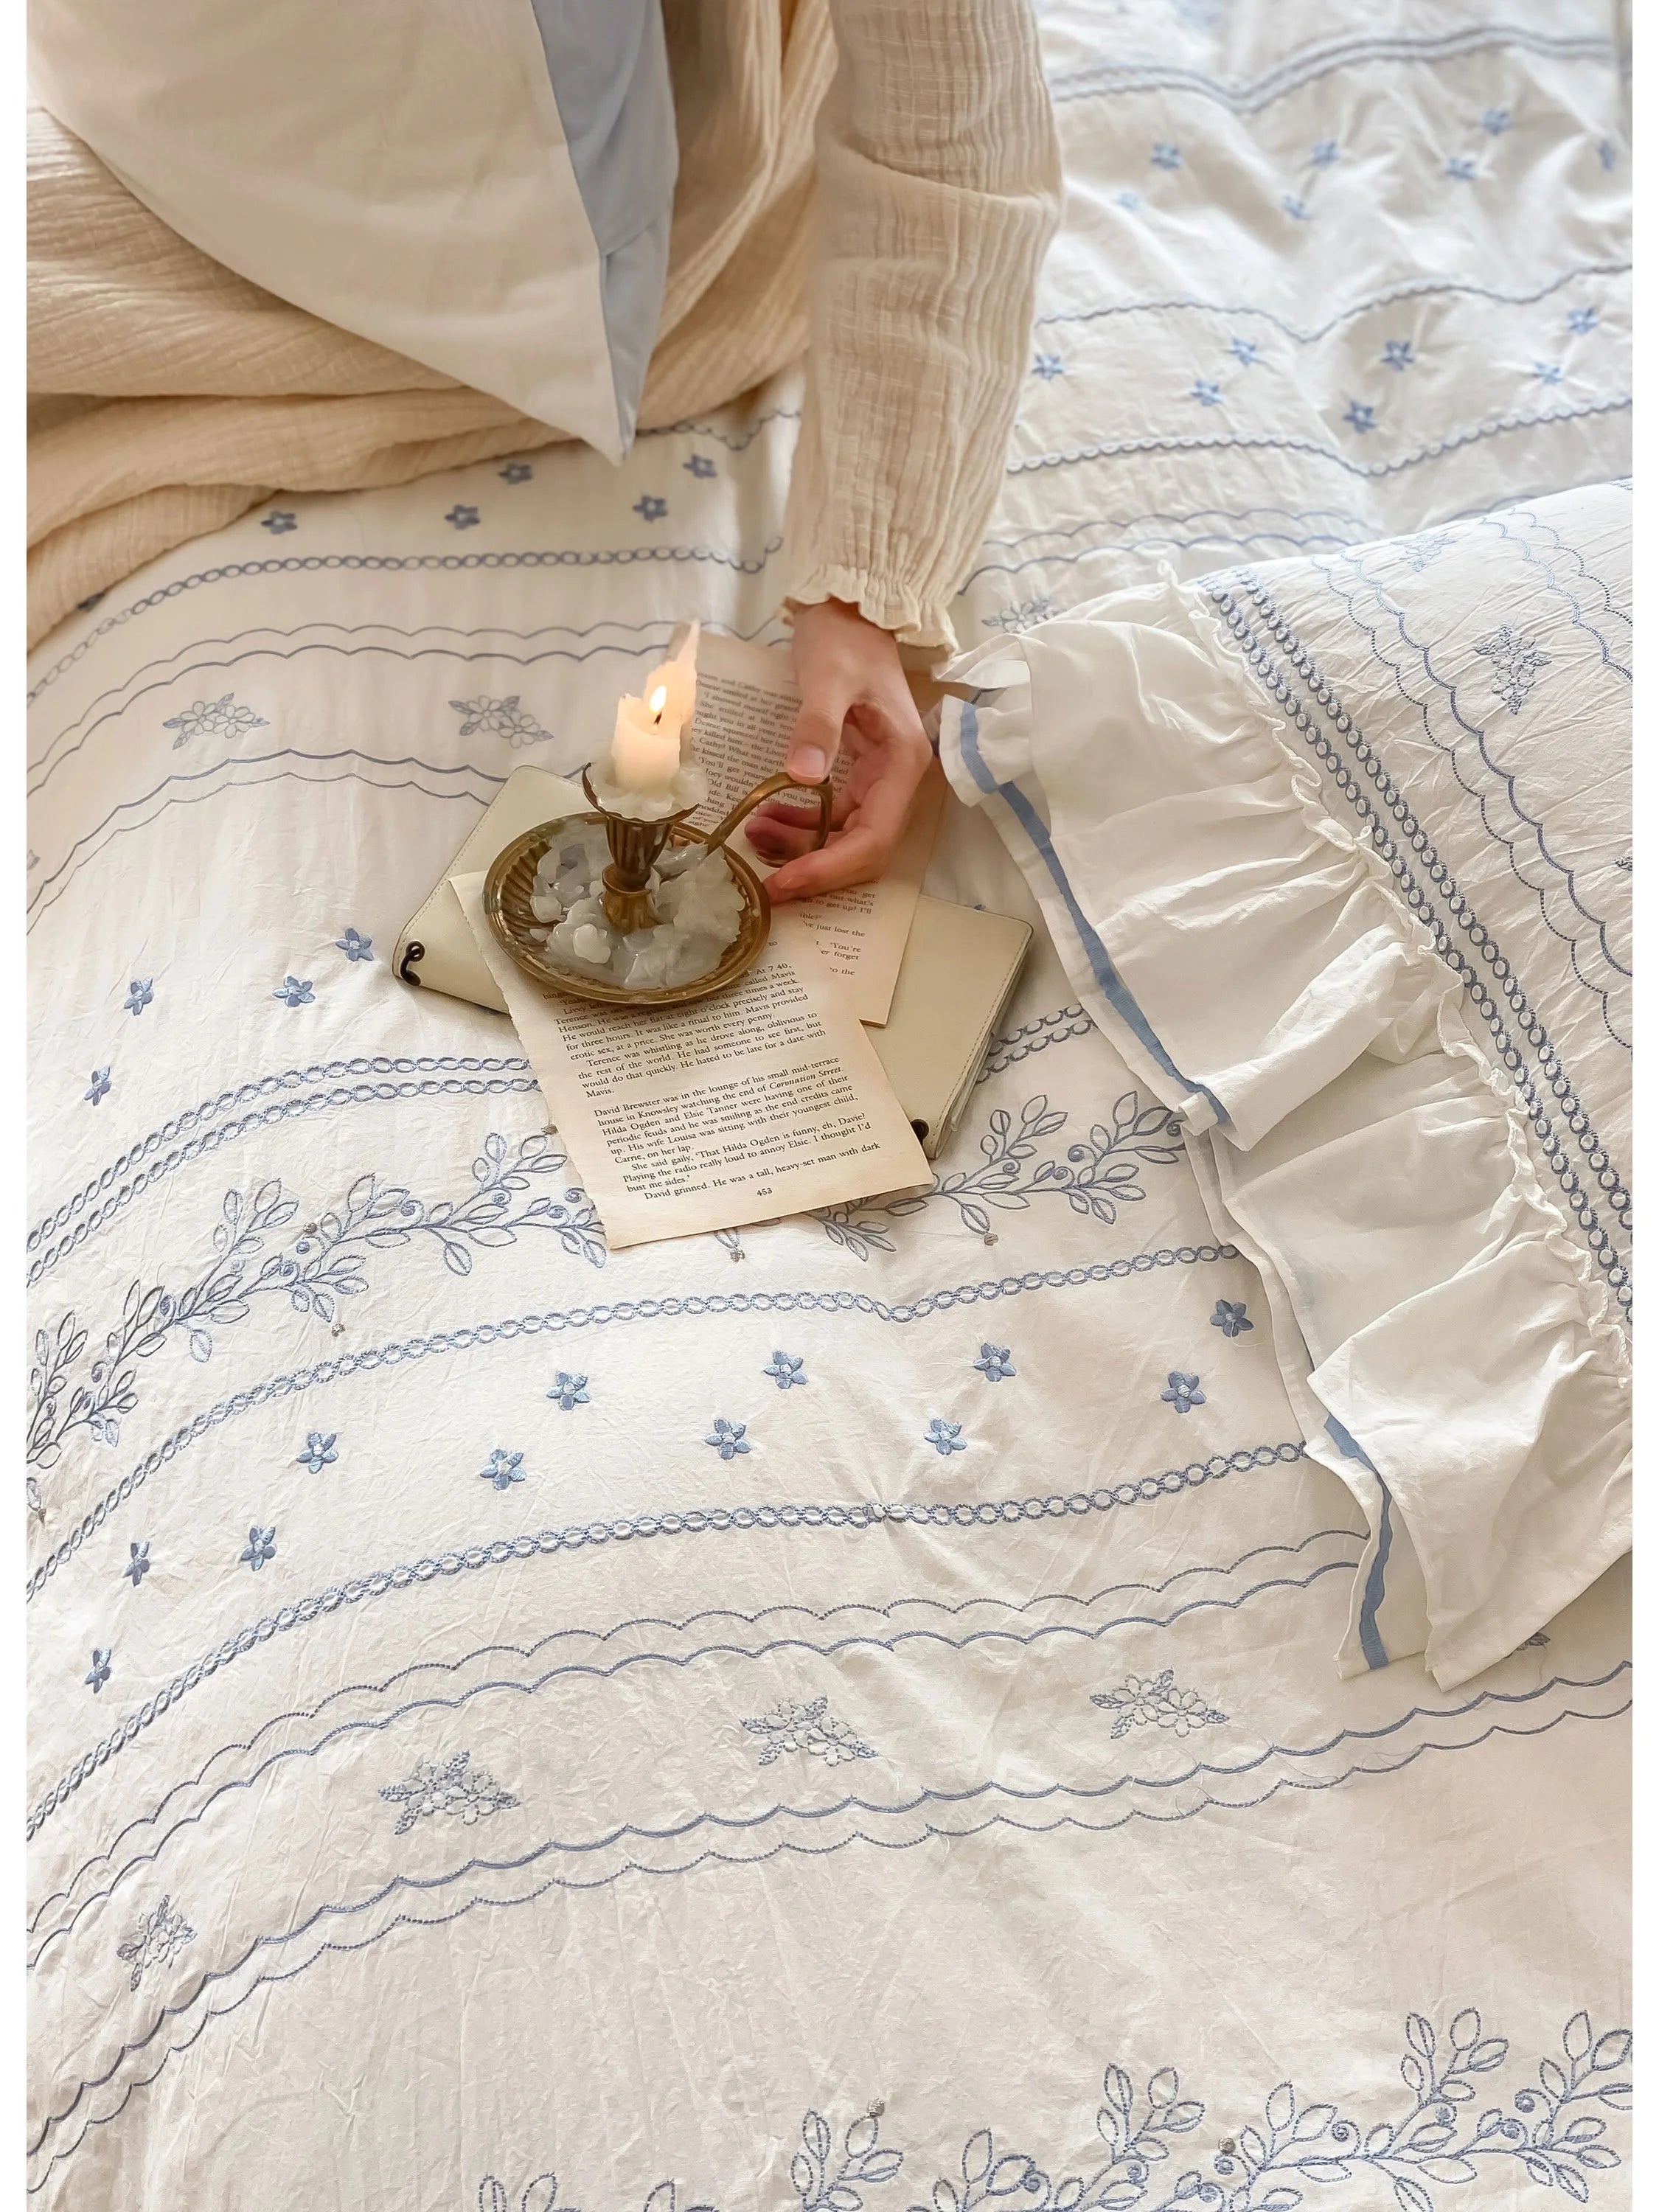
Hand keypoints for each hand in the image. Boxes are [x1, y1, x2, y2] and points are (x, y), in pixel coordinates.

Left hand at [744, 598, 932, 901]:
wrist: (849, 610)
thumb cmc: (844, 638)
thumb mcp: (827, 675)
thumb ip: (817, 725)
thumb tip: (803, 776)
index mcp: (903, 763)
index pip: (872, 838)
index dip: (830, 867)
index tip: (786, 882)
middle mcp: (897, 780)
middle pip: (863, 850)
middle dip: (816, 870)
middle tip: (766, 884)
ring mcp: (878, 779)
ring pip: (845, 838)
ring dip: (803, 849)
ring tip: (753, 838)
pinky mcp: (857, 774)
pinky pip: (831, 817)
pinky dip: (800, 827)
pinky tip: (766, 820)